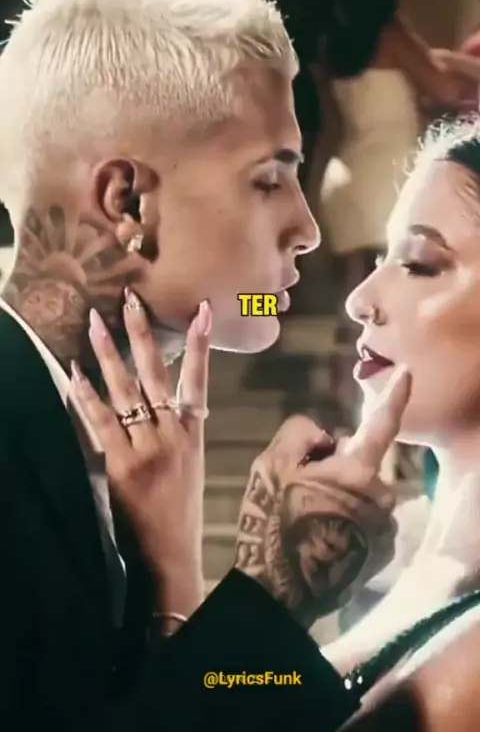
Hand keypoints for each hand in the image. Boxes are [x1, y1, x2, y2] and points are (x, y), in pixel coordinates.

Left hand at [70, 290, 210, 618]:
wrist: (171, 554)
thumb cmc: (180, 511)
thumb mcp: (190, 464)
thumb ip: (177, 431)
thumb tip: (159, 401)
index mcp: (192, 433)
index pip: (198, 380)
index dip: (200, 344)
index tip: (200, 310)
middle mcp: (172, 435)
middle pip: (155, 374)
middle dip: (142, 334)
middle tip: (130, 299)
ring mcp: (147, 448)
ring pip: (125, 391)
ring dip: (108, 354)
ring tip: (96, 322)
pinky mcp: (122, 465)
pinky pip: (101, 422)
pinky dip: (87, 395)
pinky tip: (75, 371)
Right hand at [235, 366, 410, 628]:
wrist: (278, 593)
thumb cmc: (273, 523)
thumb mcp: (271, 462)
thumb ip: (302, 432)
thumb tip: (324, 437)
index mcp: (359, 470)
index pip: (382, 423)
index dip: (395, 394)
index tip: (408, 373)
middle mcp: (381, 498)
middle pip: (360, 463)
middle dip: (336, 465)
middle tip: (299, 488)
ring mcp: (384, 530)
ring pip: (360, 494)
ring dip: (339, 496)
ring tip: (303, 519)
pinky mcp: (380, 555)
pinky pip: (364, 522)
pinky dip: (345, 522)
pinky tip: (317, 539)